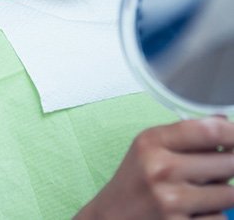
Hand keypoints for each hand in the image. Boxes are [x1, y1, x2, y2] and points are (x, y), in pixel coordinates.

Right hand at [75, 117, 233, 218]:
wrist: (110, 219)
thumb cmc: (135, 179)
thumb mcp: (150, 147)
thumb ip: (185, 134)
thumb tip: (225, 122)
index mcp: (153, 142)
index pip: (208, 130)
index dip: (233, 131)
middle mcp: (161, 170)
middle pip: (227, 162)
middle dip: (230, 163)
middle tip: (218, 166)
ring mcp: (171, 203)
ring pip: (229, 194)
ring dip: (223, 192)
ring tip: (202, 190)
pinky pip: (220, 219)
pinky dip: (214, 215)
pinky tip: (195, 211)